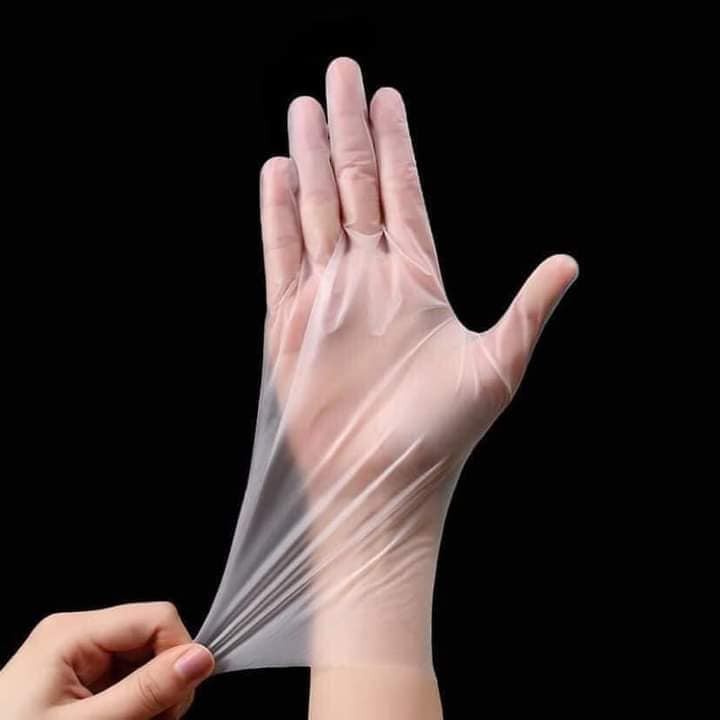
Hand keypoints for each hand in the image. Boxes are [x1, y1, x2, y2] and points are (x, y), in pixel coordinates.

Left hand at [0, 603, 214, 719]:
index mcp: (72, 633)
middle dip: (163, 682)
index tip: (175, 702)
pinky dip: (136, 705)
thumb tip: (200, 658)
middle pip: (152, 640)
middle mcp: (75, 635)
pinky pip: (127, 679)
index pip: (157, 618)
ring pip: (145, 662)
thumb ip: (146, 691)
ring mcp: (76, 656)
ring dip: (151, 698)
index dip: (178, 656)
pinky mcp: (78, 678)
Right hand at [255, 58, 578, 664]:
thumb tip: (569, 262)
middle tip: (342, 73)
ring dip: (312, 159)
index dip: (398, 147)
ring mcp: (328, 298)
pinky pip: (281, 256)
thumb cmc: (442, 435)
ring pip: (316, 210)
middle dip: (349, 130)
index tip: (390, 98)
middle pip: (357, 188)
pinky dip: (277, 215)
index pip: (404, 196)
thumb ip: (528, 309)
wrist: (383, 485)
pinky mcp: (291, 323)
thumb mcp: (499, 365)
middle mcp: (371, 280)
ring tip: (306, 109)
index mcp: (417, 281)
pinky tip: (278, 172)